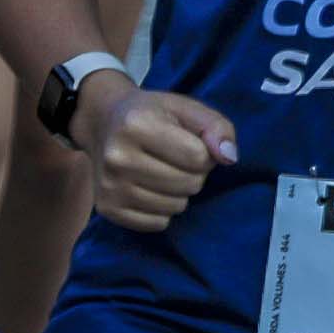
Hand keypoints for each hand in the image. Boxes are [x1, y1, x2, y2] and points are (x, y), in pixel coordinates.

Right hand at [85, 82, 233, 230]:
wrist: (103, 124)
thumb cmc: (153, 115)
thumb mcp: (187, 108)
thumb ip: (217, 127)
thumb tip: (230, 158)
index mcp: (137, 125)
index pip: (198, 157)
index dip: (205, 152)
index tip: (189, 142)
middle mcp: (117, 157)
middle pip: (189, 184)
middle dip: (194, 173)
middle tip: (177, 159)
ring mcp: (109, 186)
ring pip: (176, 207)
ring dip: (180, 192)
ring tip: (164, 171)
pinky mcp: (107, 209)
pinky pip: (157, 223)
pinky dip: (163, 210)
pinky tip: (151, 189)